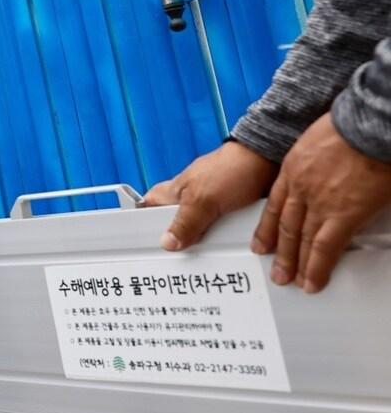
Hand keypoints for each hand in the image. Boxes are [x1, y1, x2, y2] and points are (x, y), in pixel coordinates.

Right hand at [144, 141, 276, 250]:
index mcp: (173, 192)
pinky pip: (225, 231)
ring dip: (212, 240)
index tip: (145, 241)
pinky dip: (230, 237)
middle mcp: (190, 198)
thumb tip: (167, 243)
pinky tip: (236, 243)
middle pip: (176, 226)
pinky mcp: (232, 211)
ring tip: (218, 250)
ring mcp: (211, 205)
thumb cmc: (233, 168)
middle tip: (186, 252)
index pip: (147, 206)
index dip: (143, 222)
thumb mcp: (203, 200)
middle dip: (183, 240)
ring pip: (202, 232)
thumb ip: (185, 223)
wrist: (270, 160)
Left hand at [251, 113, 390, 292]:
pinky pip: (325, 248)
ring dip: (295, 264)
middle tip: (276, 270)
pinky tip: (312, 282)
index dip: (268, 227)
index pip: (275, 205)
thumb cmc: (351, 125)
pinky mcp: (342, 215)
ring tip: (290, 281)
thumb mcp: (318, 140)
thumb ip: (317, 162)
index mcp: (294, 169)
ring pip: (301, 240)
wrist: (366, 125)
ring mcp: (319, 203)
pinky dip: (317, 268)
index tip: (263, 243)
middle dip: (279, 251)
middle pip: (286, 226)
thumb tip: (328, 171)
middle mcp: (300, 188)